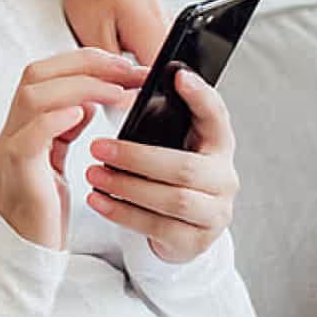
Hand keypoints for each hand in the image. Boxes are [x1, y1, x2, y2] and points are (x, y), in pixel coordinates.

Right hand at [0, 51, 144, 247]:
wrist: (19, 257)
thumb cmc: (40, 215)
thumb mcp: (56, 163)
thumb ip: (65, 131)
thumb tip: (86, 102)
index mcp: (23, 127)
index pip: (44, 75)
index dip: (83, 62)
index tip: (122, 65)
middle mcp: (12, 133)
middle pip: (35, 75)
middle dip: (84, 65)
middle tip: (125, 70)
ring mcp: (11, 152)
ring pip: (32, 98)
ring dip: (78, 87)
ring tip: (114, 92)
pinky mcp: (19, 176)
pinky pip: (28, 138)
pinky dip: (54, 120)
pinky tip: (81, 115)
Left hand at [85, 69, 238, 262]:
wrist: (179, 231)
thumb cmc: (167, 178)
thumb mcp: (169, 147)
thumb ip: (157, 123)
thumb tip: (123, 89)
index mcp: (219, 146)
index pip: (217, 116)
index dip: (201, 97)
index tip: (178, 75)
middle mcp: (224, 179)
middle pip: (184, 167)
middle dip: (137, 157)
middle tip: (98, 147)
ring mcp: (214, 213)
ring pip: (172, 199)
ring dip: (127, 186)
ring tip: (92, 174)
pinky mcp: (195, 241)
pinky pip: (157, 227)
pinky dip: (123, 213)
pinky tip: (98, 200)